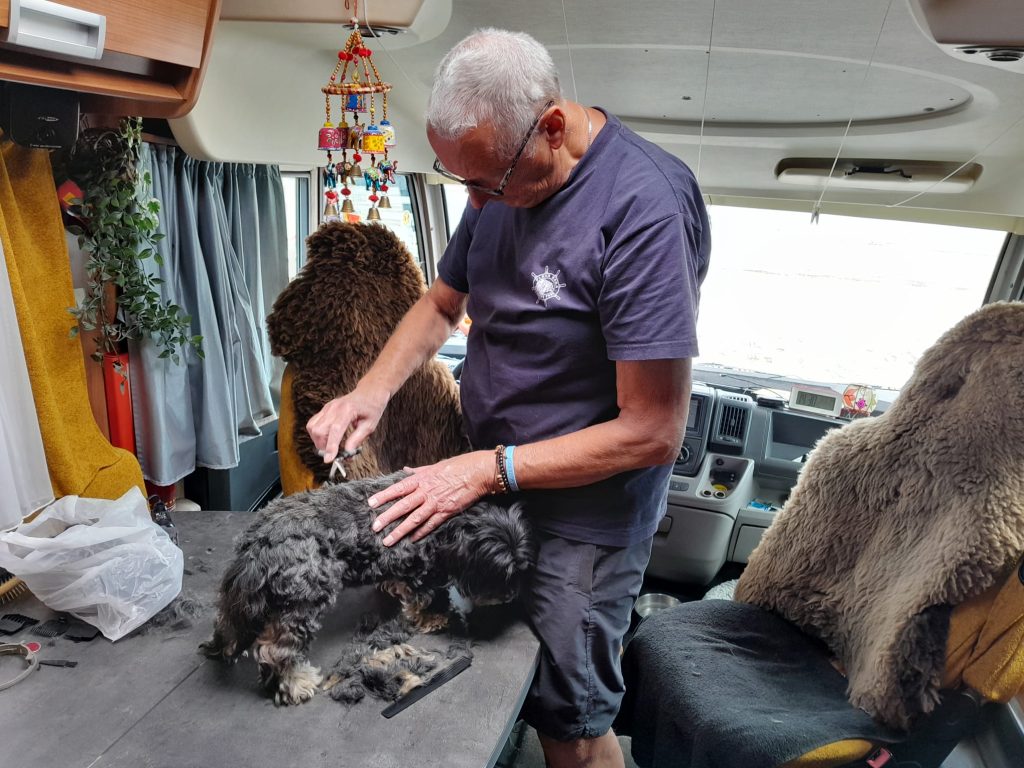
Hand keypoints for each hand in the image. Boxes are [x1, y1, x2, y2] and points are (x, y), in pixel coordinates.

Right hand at [306, 385, 388, 463]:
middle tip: (334, 453)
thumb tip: (347, 453)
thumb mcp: (370, 425)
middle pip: (319, 430)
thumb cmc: (372, 408)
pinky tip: (327, 437)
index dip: (330, 446)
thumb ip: (357, 439)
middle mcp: (334, 407)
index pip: (335, 430)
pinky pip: (313, 423)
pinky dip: (317, 434)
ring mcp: (328, 407)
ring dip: (318, 441)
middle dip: (323, 446)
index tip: (329, 460)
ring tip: (330, 445)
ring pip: (312, 427)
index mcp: (348, 410)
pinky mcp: (325, 408)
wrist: (369, 392)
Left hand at [368, 451, 494, 545]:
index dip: (384, 496)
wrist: (479, 472)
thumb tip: (406, 470)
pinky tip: (412, 540)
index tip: (371, 503)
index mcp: (422, 479)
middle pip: (403, 506)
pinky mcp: (446, 511)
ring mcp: (436, 503)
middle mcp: (426, 492)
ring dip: (400, 531)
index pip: (399, 488)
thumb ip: (419, 471)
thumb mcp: (436, 465)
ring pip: (414, 519)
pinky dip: (421, 533)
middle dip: (387, 517)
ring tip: (388, 540)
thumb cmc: (459, 465)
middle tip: (374, 527)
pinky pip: (431, 524)